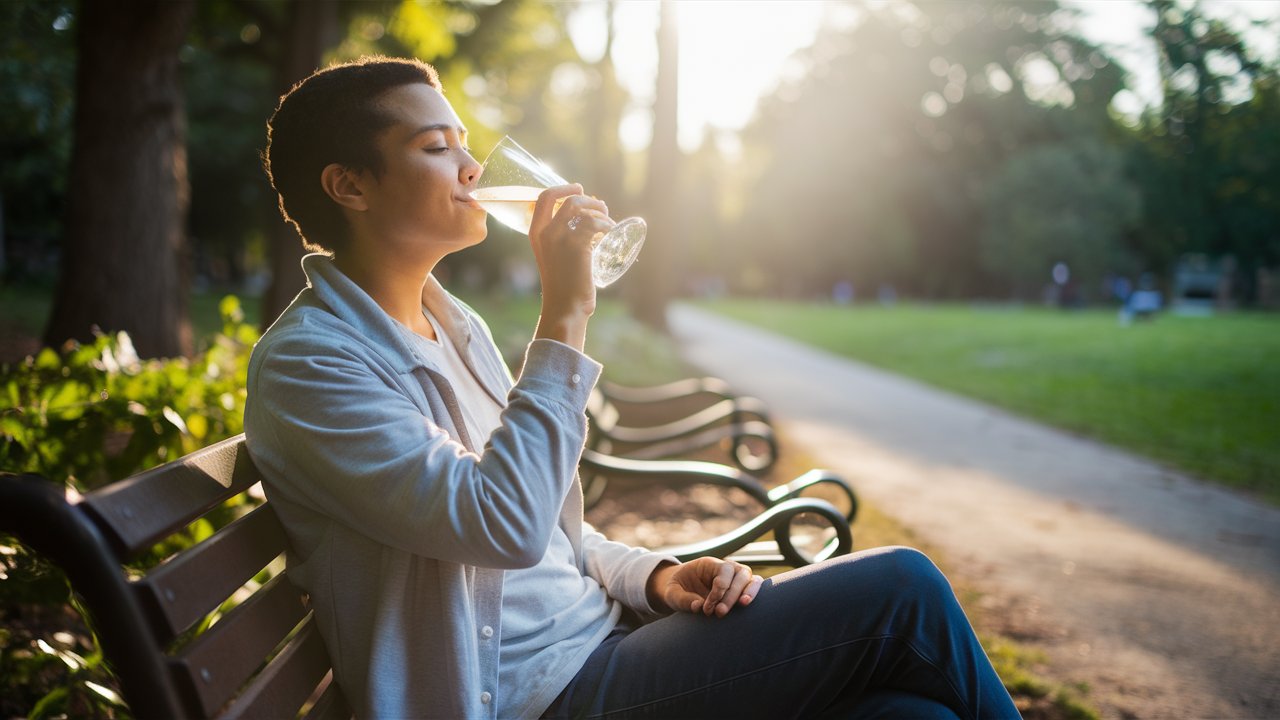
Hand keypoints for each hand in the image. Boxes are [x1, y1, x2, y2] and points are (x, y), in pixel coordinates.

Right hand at [529, 184, 610, 349]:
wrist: (564, 307)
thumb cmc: (562, 285)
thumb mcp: (553, 257)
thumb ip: (559, 241)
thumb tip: (582, 223)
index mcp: (535, 233)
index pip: (544, 197)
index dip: (563, 188)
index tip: (578, 187)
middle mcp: (545, 232)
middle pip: (569, 199)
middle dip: (588, 198)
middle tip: (601, 207)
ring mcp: (560, 238)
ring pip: (583, 208)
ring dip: (600, 210)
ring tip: (608, 220)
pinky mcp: (577, 246)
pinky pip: (595, 223)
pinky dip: (607, 224)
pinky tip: (611, 230)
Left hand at [647, 558, 764, 617]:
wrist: (680, 591)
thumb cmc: (677, 589)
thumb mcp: (672, 593)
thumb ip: (683, 599)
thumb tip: (698, 607)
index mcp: (709, 564)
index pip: (723, 571)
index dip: (718, 591)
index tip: (706, 608)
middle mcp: (726, 568)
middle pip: (740, 574)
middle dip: (731, 594)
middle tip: (719, 613)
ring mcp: (735, 578)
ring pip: (752, 579)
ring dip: (749, 592)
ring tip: (743, 605)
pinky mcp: (741, 590)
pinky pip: (754, 588)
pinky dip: (755, 594)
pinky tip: (750, 605)